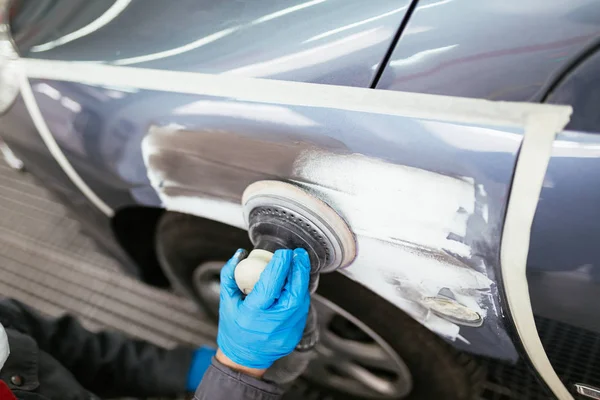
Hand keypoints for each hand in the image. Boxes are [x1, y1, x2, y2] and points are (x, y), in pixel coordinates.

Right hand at [217, 248, 310, 371]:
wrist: (244, 357)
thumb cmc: (234, 328)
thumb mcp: (226, 301)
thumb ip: (230, 275)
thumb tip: (240, 254)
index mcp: (253, 313)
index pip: (270, 284)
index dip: (280, 266)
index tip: (284, 253)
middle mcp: (272, 323)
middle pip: (293, 292)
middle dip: (299, 270)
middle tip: (299, 254)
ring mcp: (286, 331)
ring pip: (301, 300)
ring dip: (302, 280)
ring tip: (298, 266)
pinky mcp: (296, 335)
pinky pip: (302, 309)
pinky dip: (301, 294)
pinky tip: (297, 284)